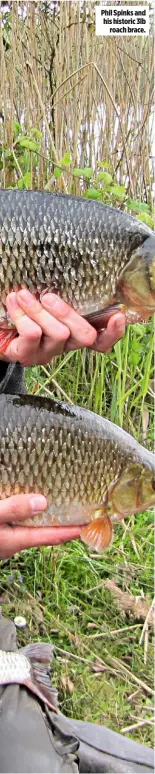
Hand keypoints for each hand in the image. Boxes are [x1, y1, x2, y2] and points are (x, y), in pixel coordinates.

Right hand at [0, 494, 80, 558]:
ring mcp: (6, 541)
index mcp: (16, 540)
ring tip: (63, 513)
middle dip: (63, 528)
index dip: (70, 531)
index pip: (50, 536)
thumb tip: (42, 502)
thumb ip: (14, 509)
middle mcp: (13, 543)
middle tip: (82, 518)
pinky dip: (33, 519)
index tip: (88, 525)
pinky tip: (34, 512)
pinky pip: (22, 527)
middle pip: (44, 536)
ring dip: (48, 523)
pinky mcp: (1, 535)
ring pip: (33, 531)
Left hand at [3, 290, 125, 365]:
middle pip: (84, 336)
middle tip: (48, 296)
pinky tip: (13, 302)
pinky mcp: (24, 356)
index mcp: (71, 330)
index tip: (117, 316)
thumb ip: (60, 289)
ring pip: (58, 334)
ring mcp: (44, 352)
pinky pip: (32, 335)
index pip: (101, 341)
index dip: (112, 332)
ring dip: (38, 310)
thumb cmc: (17, 305)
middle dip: (69, 312)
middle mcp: (62, 345)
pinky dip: (22, 314)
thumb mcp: (42, 295)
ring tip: (21, 295)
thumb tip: (70, 264)